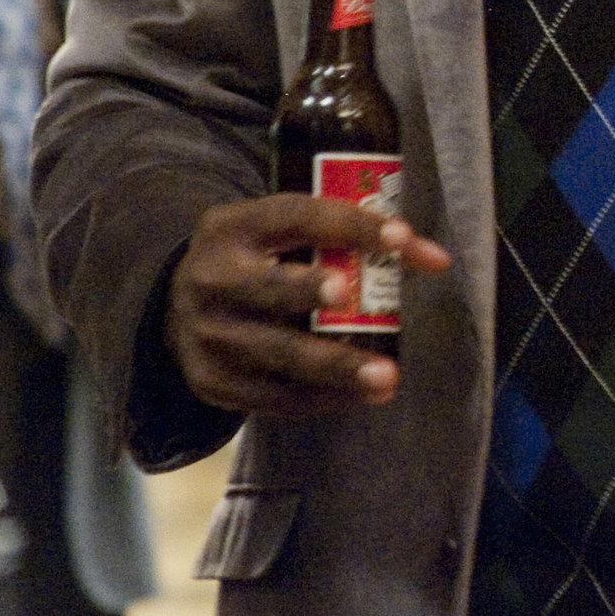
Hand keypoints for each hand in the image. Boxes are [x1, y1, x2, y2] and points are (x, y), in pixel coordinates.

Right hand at [168, 194, 452, 414]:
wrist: (179, 306)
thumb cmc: (260, 261)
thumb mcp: (285, 232)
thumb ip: (350, 236)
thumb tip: (435, 259)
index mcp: (235, 227)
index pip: (295, 218)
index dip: (349, 225)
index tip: (400, 236)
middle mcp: (211, 279)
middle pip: (266, 288)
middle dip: (307, 292)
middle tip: (347, 296)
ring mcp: (206, 334)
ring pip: (275, 352)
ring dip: (335, 366)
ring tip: (387, 377)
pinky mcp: (211, 380)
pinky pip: (272, 395)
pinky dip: (321, 397)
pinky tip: (360, 396)